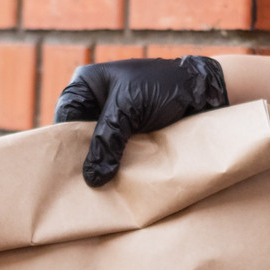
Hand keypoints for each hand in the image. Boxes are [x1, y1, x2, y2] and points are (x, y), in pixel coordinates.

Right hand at [54, 56, 228, 186]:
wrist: (204, 91)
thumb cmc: (163, 87)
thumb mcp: (128, 111)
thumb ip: (106, 142)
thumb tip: (92, 179)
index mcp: (87, 83)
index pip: (65, 117)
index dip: (66, 143)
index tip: (67, 170)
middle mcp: (97, 99)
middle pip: (79, 134)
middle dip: (83, 157)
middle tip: (83, 184)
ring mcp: (115, 116)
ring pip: (99, 146)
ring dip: (102, 163)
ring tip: (100, 187)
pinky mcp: (131, 132)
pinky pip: (116, 151)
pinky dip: (117, 164)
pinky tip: (116, 180)